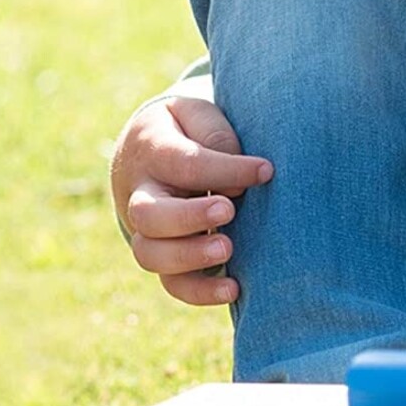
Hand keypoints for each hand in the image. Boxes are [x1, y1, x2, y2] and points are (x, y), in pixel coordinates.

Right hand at [111, 97, 272, 305]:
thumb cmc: (187, 128)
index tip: (265, 170)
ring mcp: (146, 230)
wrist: (149, 147)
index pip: (185, 163)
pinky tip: (234, 288)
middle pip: (149, 215)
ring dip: (190, 257)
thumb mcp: (197, 113)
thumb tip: (234, 175)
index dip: (225, 169)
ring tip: (229, 248)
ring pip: (151, 254)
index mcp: (151, 150)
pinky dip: (199, 291)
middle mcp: (140, 194)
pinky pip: (171, 283)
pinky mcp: (163, 256)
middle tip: (229, 210)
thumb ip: (215, 133)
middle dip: (189, 217)